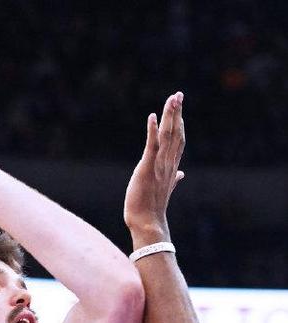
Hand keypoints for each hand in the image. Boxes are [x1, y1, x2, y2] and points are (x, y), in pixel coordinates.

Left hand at [124, 92, 184, 244]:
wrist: (147, 224)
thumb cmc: (151, 208)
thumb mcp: (164, 190)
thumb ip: (173, 179)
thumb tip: (181, 175)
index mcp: (171, 167)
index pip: (179, 141)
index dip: (180, 123)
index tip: (180, 108)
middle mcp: (168, 164)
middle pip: (176, 133)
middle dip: (177, 113)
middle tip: (178, 94)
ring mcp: (159, 166)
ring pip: (167, 136)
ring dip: (170, 116)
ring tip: (172, 99)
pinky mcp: (147, 169)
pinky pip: (152, 147)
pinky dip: (153, 131)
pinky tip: (152, 117)